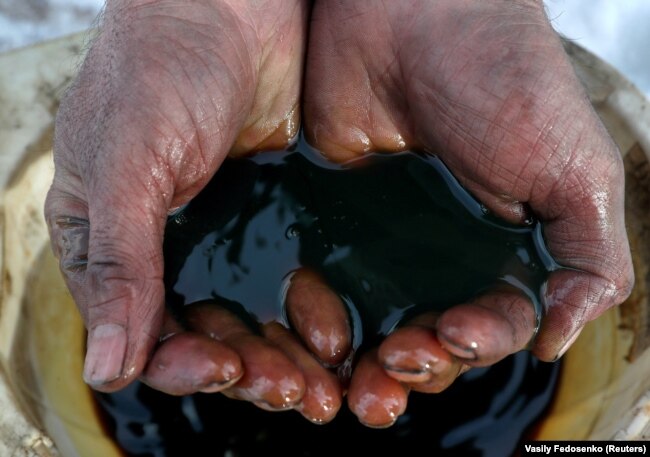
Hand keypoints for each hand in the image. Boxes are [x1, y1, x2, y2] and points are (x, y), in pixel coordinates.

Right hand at [44, 0, 317, 403]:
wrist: (234, 4)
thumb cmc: (161, 67)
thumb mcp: (129, 163)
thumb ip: (121, 263)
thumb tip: (105, 368)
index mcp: (112, 241)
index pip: (140, 331)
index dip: (182, 364)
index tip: (228, 371)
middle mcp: (165, 248)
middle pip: (203, 337)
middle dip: (246, 371)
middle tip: (292, 392)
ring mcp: (223, 233)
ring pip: (250, 319)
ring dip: (283, 356)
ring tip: (320, 384)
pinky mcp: (275, 216)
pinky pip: (289, 282)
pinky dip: (308, 314)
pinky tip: (337, 335)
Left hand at [304, 0, 633, 425]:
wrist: (412, 10)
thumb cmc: (505, 78)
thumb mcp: (575, 170)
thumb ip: (588, 258)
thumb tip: (556, 340)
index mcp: (505, 250)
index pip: (493, 326)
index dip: (476, 346)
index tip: (451, 337)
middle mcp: (446, 254)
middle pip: (429, 339)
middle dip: (416, 366)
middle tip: (393, 366)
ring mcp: (386, 240)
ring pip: (374, 324)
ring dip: (366, 363)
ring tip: (352, 376)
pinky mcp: (333, 219)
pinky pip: (322, 285)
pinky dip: (319, 321)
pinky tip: (315, 337)